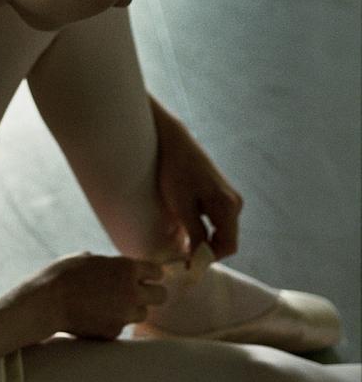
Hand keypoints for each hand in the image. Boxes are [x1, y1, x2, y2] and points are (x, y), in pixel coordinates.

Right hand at [41, 252, 167, 339]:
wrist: (46, 302)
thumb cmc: (62, 275)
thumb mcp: (85, 259)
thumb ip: (105, 263)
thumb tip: (109, 266)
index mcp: (126, 268)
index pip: (157, 272)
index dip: (149, 275)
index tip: (144, 278)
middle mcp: (132, 291)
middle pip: (161, 296)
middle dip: (151, 294)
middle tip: (137, 294)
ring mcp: (125, 314)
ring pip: (142, 314)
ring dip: (131, 310)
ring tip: (109, 305)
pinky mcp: (114, 331)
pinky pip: (121, 326)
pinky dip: (111, 322)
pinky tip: (93, 316)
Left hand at [151, 98, 244, 261]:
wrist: (173, 142)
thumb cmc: (175, 172)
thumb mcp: (182, 207)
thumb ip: (195, 234)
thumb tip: (198, 260)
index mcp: (229, 207)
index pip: (228, 246)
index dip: (210, 259)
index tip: (188, 264)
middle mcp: (234, 203)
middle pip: (225, 240)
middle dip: (205, 250)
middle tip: (180, 257)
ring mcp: (228, 198)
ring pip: (219, 230)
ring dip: (203, 240)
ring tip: (179, 242)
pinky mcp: (218, 194)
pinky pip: (215, 220)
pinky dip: (202, 228)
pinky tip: (183, 228)